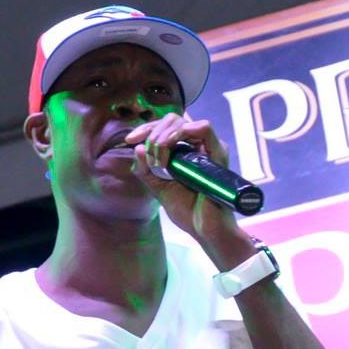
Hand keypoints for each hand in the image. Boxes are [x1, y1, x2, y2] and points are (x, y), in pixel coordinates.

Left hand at [127, 114, 250, 257]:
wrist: (203, 228)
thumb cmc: (187, 210)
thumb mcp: (157, 187)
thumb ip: (145, 170)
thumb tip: (137, 148)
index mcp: (184, 151)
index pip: (164, 127)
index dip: (145, 129)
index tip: (130, 141)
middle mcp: (197, 146)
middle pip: (172, 120)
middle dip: (152, 132)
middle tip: (145, 153)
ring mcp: (208, 148)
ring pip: (183, 122)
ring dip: (163, 136)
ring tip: (158, 160)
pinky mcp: (218, 154)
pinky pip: (203, 129)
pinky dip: (182, 133)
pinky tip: (169, 147)